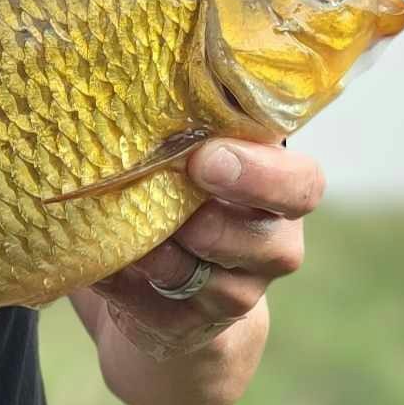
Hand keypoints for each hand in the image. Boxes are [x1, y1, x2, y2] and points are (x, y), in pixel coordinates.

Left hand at [90, 139, 324, 359]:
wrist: (153, 281)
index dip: (263, 175)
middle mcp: (267, 244)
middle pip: (277, 246)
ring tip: (131, 243)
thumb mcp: (176, 148)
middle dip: (222, 229)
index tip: (203, 160)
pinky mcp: (193, 329)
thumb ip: (173, 123)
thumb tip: (111, 75)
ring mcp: (236, 293)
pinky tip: (101, 271)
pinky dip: (131, 293)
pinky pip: (170, 318)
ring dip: (171, 263)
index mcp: (270, 187)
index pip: (302, 183)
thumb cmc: (165, 187)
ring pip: (227, 290)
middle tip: (176, 214)